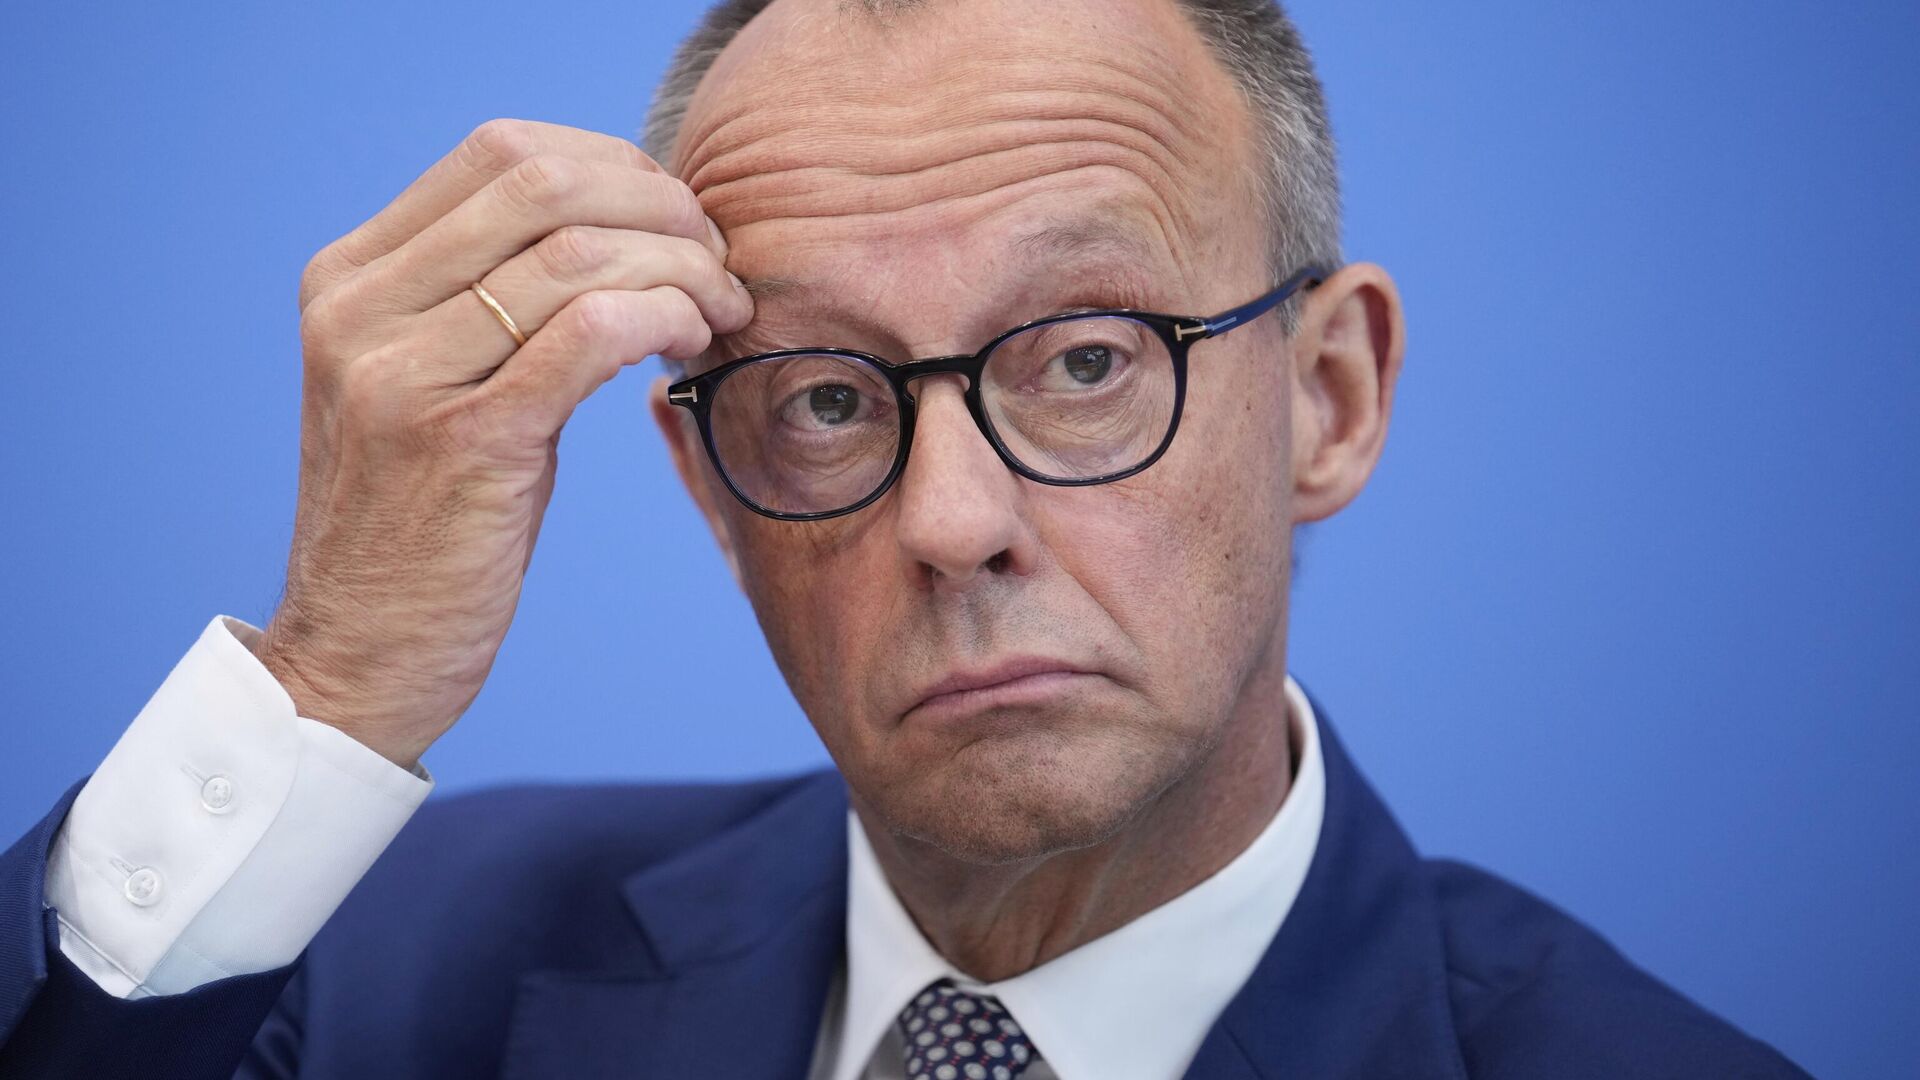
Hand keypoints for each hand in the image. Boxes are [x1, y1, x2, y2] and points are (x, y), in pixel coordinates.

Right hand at [253, 118, 749, 768]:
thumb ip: (489, 302)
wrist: (358, 657)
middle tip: (716, 262)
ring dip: (680, 269)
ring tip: (720, 312)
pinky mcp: (463, 440)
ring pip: (578, 254)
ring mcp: (403, 372)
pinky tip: (691, 346)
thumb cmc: (423, 524)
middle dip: (659, 208)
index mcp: (349, 277)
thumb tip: (628, 230)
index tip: (675, 222)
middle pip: (543, 183)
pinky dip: (664, 317)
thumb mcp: (431, 386)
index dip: (614, 167)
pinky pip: (591, 332)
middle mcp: (360, 308)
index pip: (500, 153)